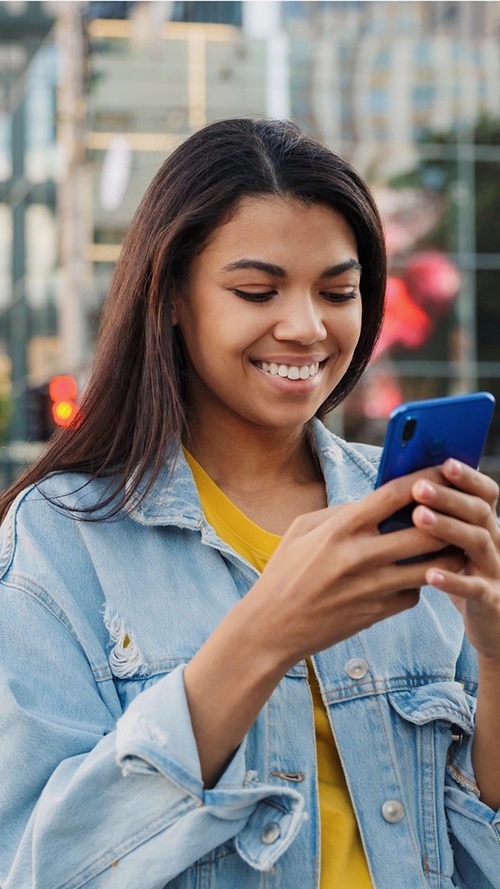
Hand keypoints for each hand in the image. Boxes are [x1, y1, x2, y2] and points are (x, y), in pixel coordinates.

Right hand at [250, 468, 464, 667]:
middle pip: (426, 532)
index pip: (394, 495)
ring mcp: (371, 588)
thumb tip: (378, 500)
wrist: (271, 627)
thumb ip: (342, 511)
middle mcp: (359, 557)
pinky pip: (414, 594)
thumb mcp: (302, 529)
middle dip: (446, 520)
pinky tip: (412, 576)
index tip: (442, 472)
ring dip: (444, 554)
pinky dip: (418, 583)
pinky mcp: (377, 613)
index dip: (425, 479)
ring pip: (431, 568)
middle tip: (454, 513)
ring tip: (448, 544)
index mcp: (340, 528)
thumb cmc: (285, 573)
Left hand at [412, 459, 499, 660]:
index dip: (469, 477)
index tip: (445, 462)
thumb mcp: (451, 543)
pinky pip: (475, 588)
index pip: (485, 493)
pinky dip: (453, 581)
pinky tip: (430, 573)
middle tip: (419, 487)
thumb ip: (436, 518)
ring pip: (478, 542)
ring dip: (449, 527)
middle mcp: (495, 541)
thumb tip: (397, 487)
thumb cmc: (460, 574)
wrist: (491, 623)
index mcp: (484, 524)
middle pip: (479, 512)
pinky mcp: (491, 600)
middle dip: (449, 497)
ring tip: (419, 518)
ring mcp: (495, 570)